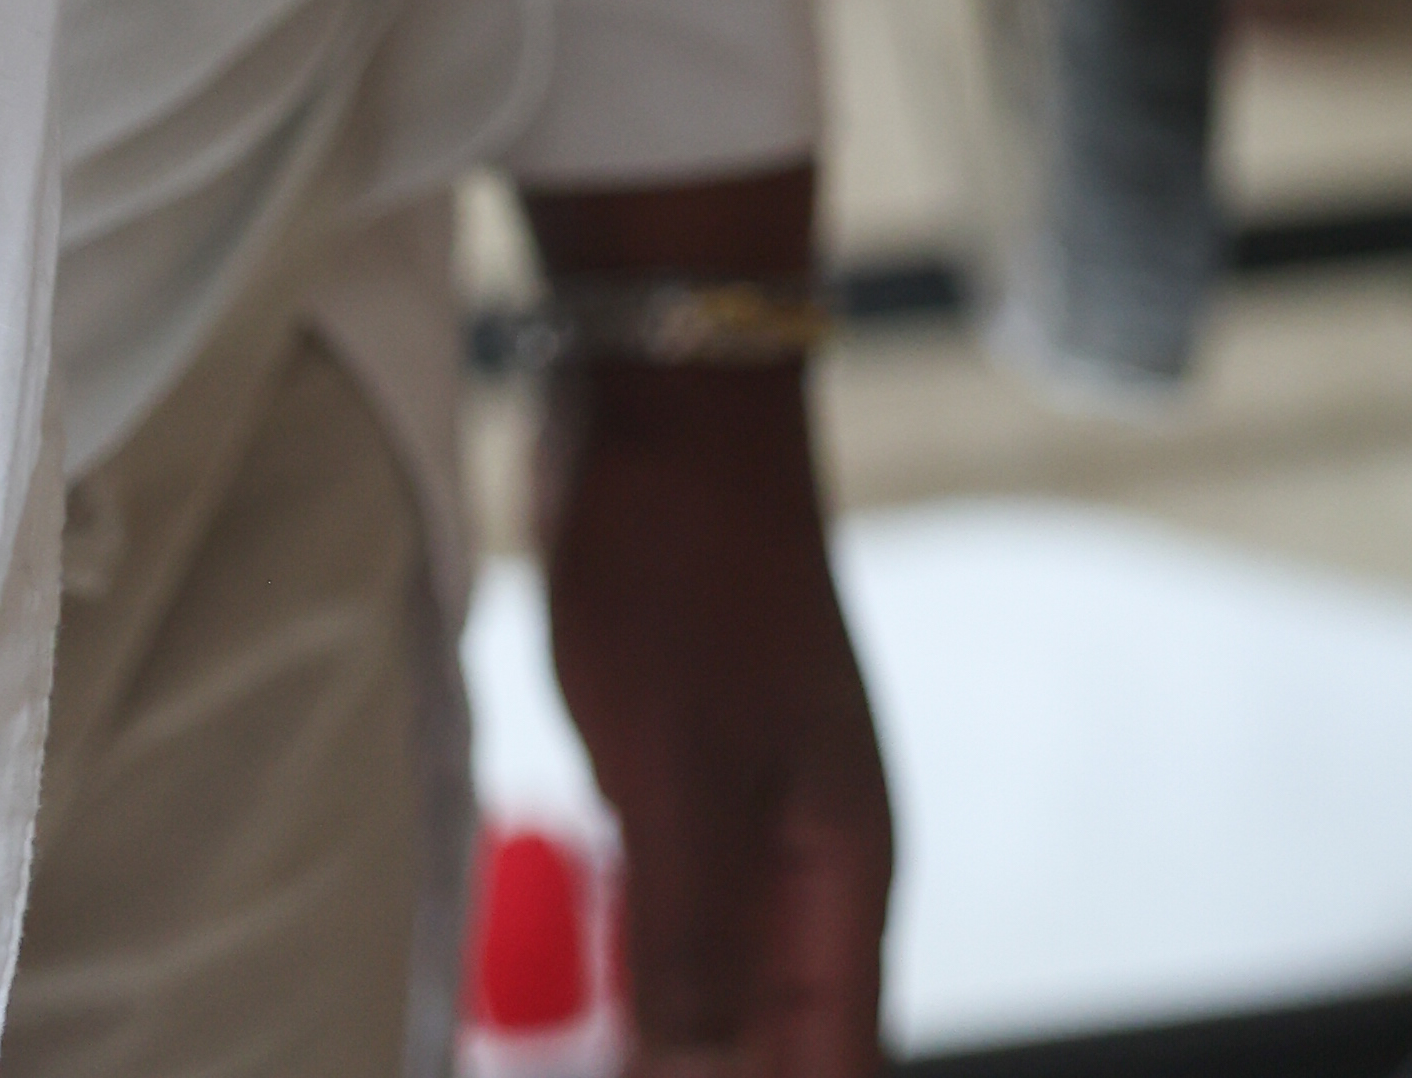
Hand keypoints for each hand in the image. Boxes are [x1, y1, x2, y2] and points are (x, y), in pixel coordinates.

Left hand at [529, 181, 887, 1077]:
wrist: (671, 402)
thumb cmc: (688, 574)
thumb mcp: (682, 780)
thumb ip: (693, 954)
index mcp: (841, 874)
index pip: (835, 1071)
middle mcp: (808, 863)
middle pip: (783, 1045)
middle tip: (590, 1075)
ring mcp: (748, 817)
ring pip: (721, 994)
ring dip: (664, 1052)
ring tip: (572, 1064)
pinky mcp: (684, 778)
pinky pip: (667, 925)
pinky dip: (628, 989)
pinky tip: (569, 1018)